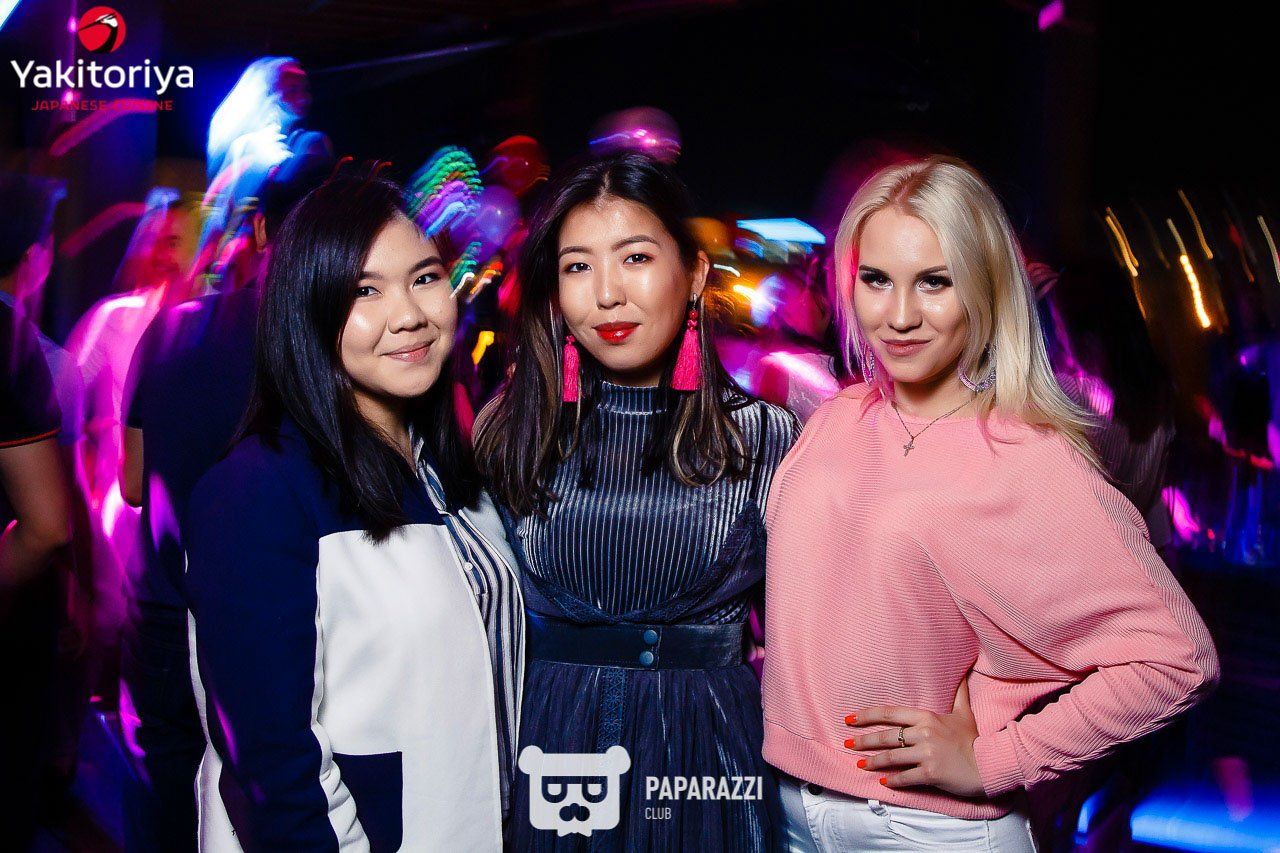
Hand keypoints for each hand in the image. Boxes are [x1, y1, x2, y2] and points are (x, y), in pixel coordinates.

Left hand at [846, 679, 983, 797]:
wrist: (989, 764)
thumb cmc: (974, 739)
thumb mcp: (964, 712)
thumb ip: (958, 692)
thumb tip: (963, 670)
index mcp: (927, 718)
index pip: (890, 714)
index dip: (867, 715)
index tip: (850, 718)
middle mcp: (923, 734)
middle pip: (886, 736)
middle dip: (864, 740)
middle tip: (847, 743)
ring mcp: (926, 754)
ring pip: (891, 758)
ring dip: (873, 761)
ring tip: (860, 764)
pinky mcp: (930, 774)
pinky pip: (904, 777)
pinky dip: (892, 781)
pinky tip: (882, 782)